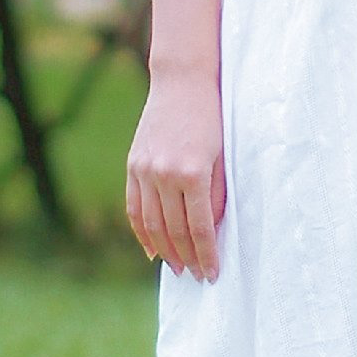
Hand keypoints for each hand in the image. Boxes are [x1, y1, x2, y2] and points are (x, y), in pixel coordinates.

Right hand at [126, 66, 225, 278]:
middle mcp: (165, 173)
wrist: (183, 80)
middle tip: (197, 276)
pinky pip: (134, 207)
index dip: (207, 254)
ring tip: (178, 267)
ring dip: (165, 250)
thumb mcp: (223, 155)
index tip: (213, 273)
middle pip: (174, 230)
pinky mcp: (133, 164)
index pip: (200, 227)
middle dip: (188, 257)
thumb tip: (212, 232)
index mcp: (192, 172)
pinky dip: (141, 231)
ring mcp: (145, 169)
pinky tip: (152, 248)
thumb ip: (217, 195)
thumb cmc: (212, 117)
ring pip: (151, 223)